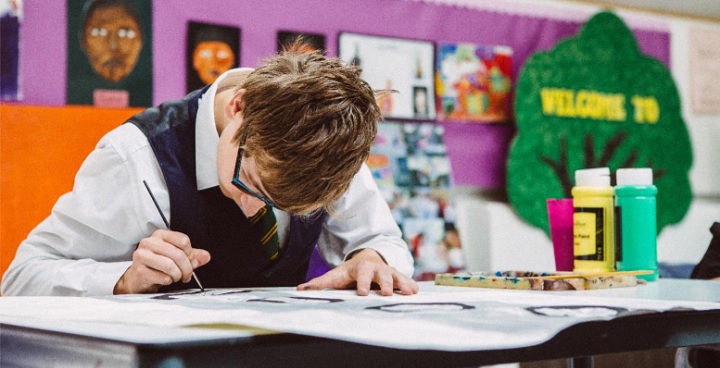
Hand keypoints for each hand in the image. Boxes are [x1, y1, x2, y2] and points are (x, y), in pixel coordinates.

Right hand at [113, 229, 210, 293]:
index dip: (190, 254)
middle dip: (187, 268)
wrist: (138, 278)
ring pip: (170, 266)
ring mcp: (142, 256)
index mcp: (160, 235)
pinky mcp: (139, 270)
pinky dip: (168, 281)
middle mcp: (149, 242)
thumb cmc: (157, 265)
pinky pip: (162, 277)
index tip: (189, 261)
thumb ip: (193, 256)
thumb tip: (206, 256)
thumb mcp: (177, 258)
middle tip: (186, 275)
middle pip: (178, 254)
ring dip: (177, 275)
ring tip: (176, 277)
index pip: (183, 241)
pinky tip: (165, 280)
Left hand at [297, 249, 418, 295]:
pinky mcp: (397, 276)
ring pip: (396, 276)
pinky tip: (416, 291)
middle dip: (384, 284)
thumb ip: (320, 283)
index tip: (362, 293)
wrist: (367, 258)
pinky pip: (405, 279)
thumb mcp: (335, 274)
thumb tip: (300, 289)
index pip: (361, 275)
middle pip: (381, 275)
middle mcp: (376, 268)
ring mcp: (388, 271)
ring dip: (402, 283)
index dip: (362, 283)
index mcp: (360, 268)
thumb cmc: (350, 271)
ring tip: (409, 292)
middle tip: (386, 294)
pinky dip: (410, 284)